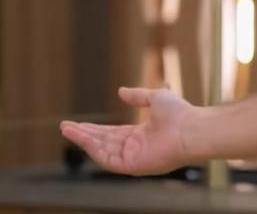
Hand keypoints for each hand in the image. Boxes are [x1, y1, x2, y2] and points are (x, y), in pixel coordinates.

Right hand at [60, 86, 199, 175]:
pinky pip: (108, 160)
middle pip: (103, 142)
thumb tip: (121, 91)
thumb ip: (138, 96)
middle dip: (83, 135)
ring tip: (68, 130)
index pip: (111, 134)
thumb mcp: (156, 97)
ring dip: (84, 141)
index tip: (77, 123)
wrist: (191, 128)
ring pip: (102, 151)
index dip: (94, 128)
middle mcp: (135, 148)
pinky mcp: (133, 166)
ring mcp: (133, 158)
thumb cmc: (180, 113)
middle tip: (65, 127)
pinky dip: (94, 149)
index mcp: (140, 135)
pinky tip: (83, 138)